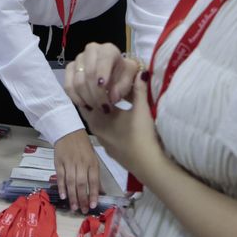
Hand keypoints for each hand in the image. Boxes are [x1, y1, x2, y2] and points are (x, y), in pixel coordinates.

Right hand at [54, 130, 102, 210]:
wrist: (68, 132)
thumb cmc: (83, 148)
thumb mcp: (93, 159)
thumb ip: (95, 176)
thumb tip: (100, 192)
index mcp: (92, 163)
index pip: (94, 181)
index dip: (93, 194)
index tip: (92, 206)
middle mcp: (82, 164)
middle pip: (82, 183)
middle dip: (82, 198)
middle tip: (82, 210)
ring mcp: (69, 163)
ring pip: (71, 182)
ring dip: (72, 196)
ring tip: (74, 207)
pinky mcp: (59, 162)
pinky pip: (61, 177)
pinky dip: (61, 187)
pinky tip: (63, 196)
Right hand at [64, 41, 141, 113]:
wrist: (113, 74)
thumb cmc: (122, 75)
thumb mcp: (129, 79)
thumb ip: (123, 87)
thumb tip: (113, 96)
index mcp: (108, 50)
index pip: (103, 62)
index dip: (102, 76)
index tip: (104, 91)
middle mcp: (91, 50)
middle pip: (89, 74)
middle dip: (96, 94)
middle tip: (104, 108)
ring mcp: (78, 59)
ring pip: (78, 82)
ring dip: (87, 98)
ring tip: (97, 107)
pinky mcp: (69, 69)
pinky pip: (68, 86)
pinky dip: (76, 98)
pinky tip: (85, 105)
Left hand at [73, 70, 161, 186]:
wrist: (148, 165)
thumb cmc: (142, 135)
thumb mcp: (141, 109)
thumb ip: (139, 89)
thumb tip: (141, 71)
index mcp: (98, 117)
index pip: (88, 96)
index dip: (95, 86)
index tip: (105, 78)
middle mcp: (95, 129)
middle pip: (91, 109)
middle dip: (97, 97)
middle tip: (108, 86)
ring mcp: (102, 141)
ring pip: (97, 121)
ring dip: (102, 111)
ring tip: (114, 100)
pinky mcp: (109, 149)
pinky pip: (104, 131)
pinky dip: (108, 123)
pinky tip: (119, 120)